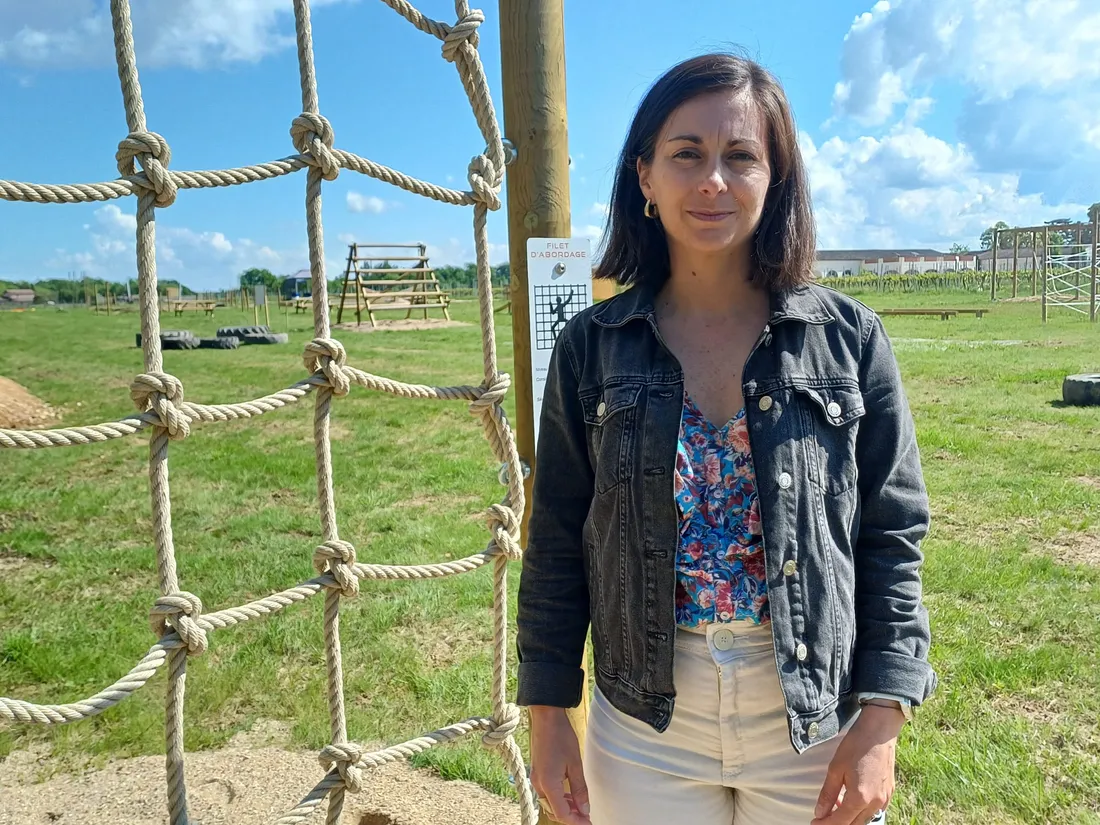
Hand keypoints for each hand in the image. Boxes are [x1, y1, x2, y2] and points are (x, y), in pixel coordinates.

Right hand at [528, 706, 590, 824]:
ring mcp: (536, 778)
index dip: (576, 822)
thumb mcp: (575, 763)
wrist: (546, 718)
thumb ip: (579, 789)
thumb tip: (585, 809)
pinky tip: (571, 794)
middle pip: (554, 811)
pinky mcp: (537, 773)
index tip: (589, 822)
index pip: (562, 814)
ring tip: (581, 806)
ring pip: (550, 803)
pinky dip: (559, 798)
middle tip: (587, 816)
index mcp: (548, 784)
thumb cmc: (561, 737)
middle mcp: (539, 784)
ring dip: (565, 808)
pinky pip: (547, 793)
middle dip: (571, 817)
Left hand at [811, 704, 903, 824]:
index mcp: (860, 798)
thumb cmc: (855, 746)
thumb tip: (819, 813)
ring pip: (864, 819)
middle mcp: (875, 803)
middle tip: (822, 817)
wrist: (879, 731)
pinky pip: (874, 811)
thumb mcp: (835, 769)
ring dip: (849, 817)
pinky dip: (861, 811)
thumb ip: (828, 794)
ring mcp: (884, 799)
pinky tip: (851, 799)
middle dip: (837, 823)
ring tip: (835, 806)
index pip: (840, 822)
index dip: (825, 824)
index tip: (814, 822)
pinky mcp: (890, 793)